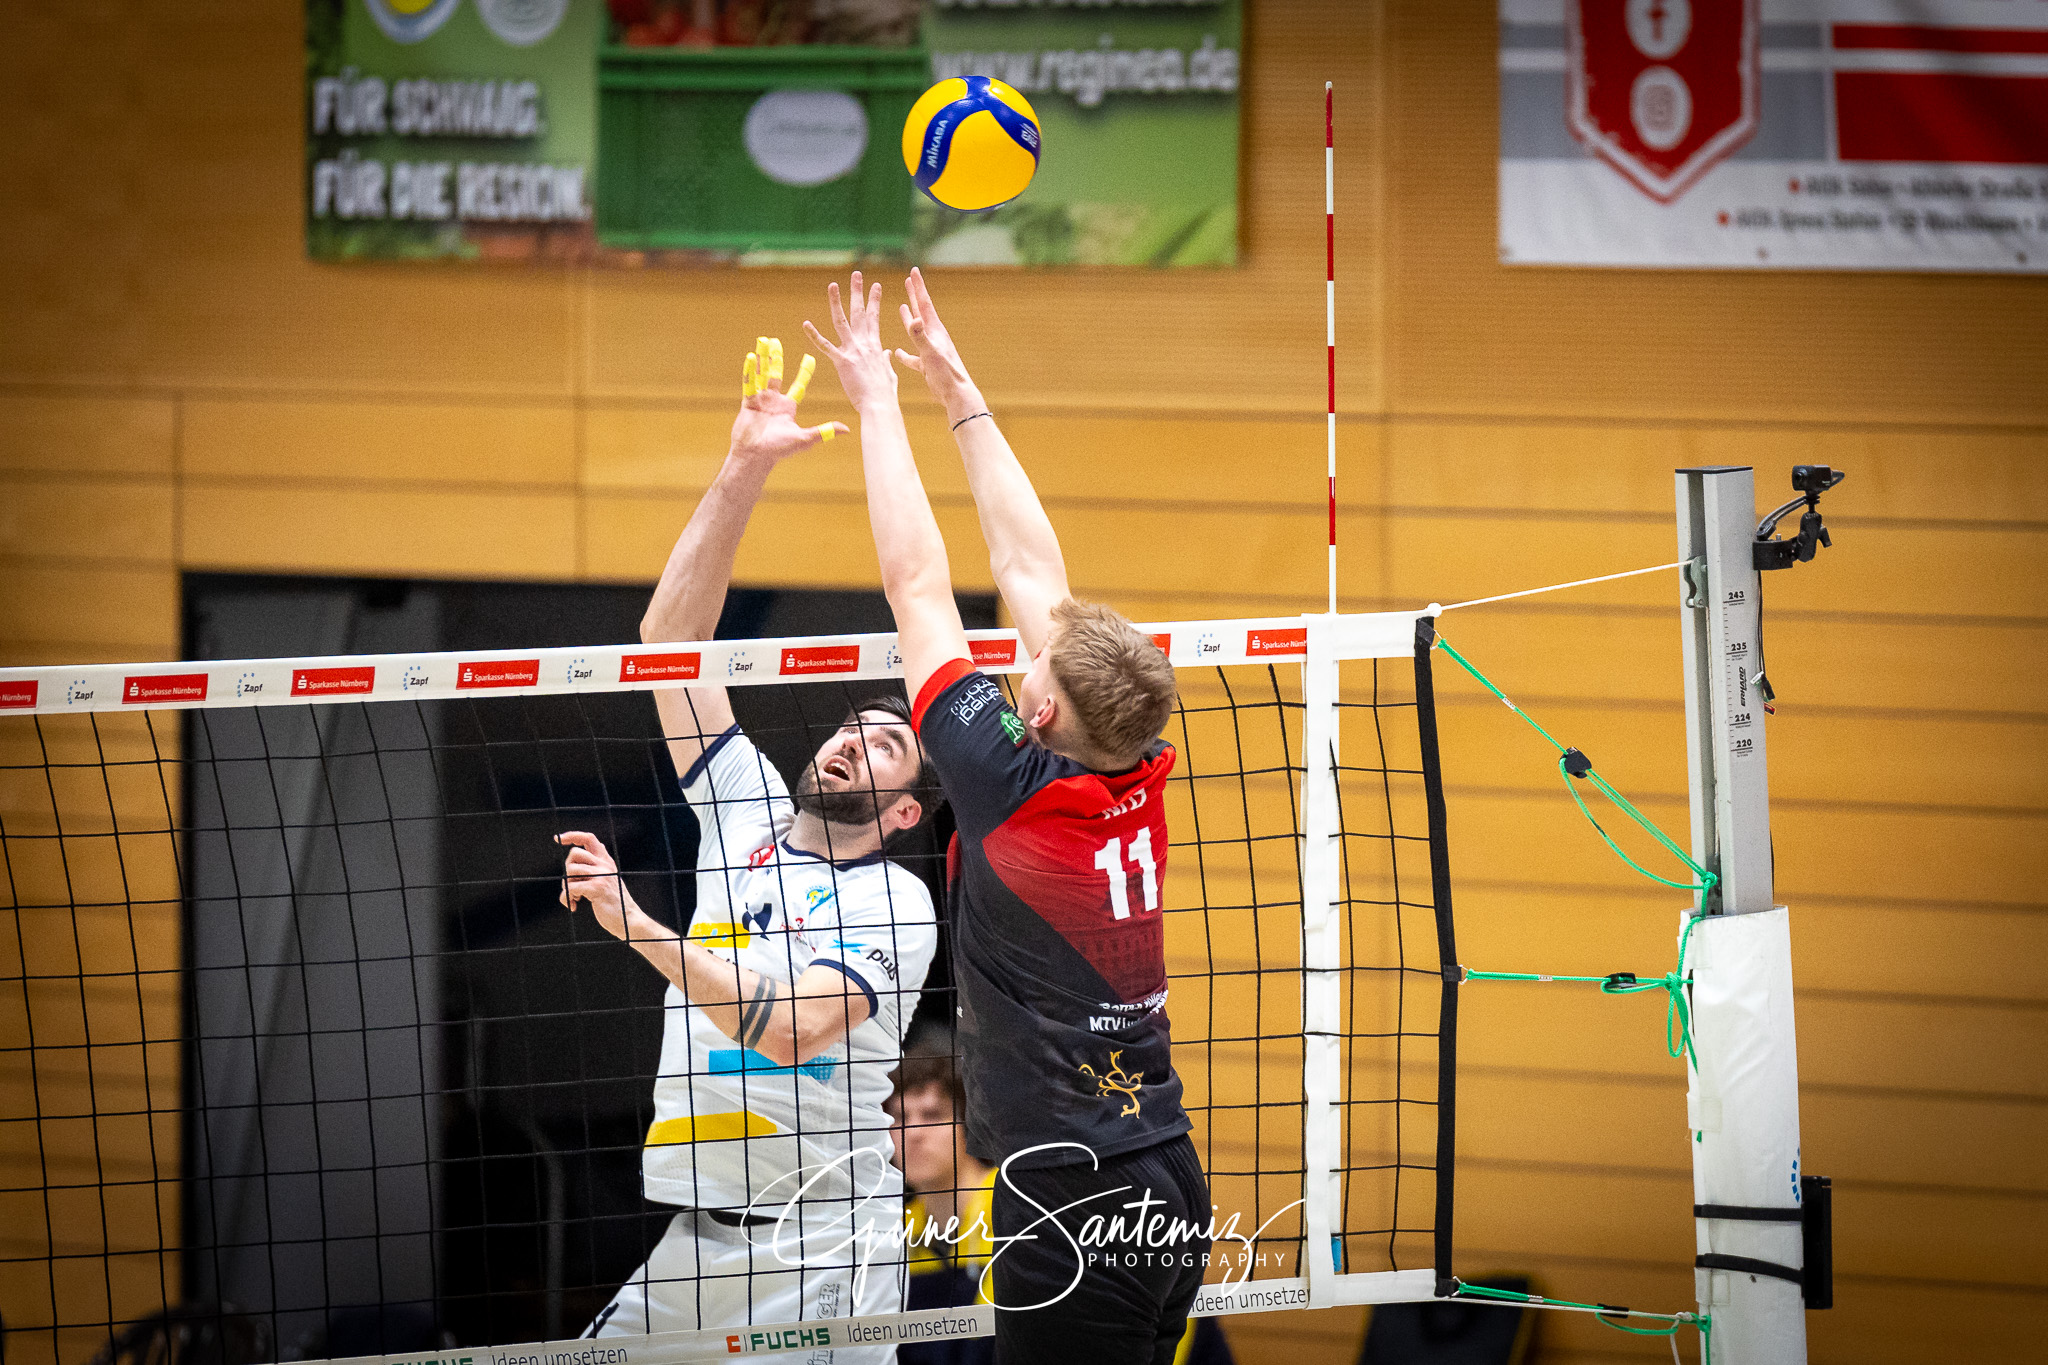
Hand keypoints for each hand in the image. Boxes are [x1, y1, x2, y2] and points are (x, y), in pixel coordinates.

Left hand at [557, 831, 630, 940]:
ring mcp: (601, 876)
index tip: (557, 839)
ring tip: (574, 897)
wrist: (628, 920)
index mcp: (606, 861)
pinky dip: (567, 898)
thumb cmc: (614, 902)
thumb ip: (600, 864)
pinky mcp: (597, 888)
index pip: (588, 838)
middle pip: (574, 854)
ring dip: (566, 887)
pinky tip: (574, 906)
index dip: (572, 835)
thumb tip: (594, 848)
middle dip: (567, 870)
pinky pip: (571, 887)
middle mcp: (604, 865)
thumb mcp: (610, 878)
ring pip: (570, 871)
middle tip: (572, 885)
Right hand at [729, 335, 846, 464]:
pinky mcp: (748, 403)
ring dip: (761, 358)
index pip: (798, 385)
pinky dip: (749, 370)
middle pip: (776, 374)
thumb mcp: (805, 438)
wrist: (755, 456)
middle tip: (775, 341)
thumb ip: (824, 431)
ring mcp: (760, 400)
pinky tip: (750, 356)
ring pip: (761, 374)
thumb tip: (847, 429)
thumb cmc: (780, 450)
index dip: (804, 372)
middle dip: (775, 358)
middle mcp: (774, 401)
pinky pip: (748, 383)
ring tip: (762, 342)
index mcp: (788, 407)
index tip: (810, 357)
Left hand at [803, 272, 898, 413]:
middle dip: (858, 292)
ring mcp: (853, 351)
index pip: (874, 318)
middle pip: (860, 313)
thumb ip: (886, 360)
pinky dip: (814, 335)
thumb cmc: (885, 394)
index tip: (875, 286)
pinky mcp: (842, 361)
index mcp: (875, 346)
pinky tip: (806, 324)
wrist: (880, 404)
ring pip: (842, 321)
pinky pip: (825, 346)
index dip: (874, 301)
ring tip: (833, 285)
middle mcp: (865, 344)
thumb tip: (888, 353)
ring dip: (837, 302)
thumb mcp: (889, 373)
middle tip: (856, 275)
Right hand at [893, 267, 983, 421]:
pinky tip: (898, 353)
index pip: (924, 303)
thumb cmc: (946, 374)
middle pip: (921, 311)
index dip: (918, 287)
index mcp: (935, 331)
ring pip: (916, 331)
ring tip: (902, 307)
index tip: (913, 270)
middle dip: (914, 295)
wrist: (956, 395)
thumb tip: (913, 319)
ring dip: (908, 319)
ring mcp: (930, 351)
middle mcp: (933, 338)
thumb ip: (920, 337)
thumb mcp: (931, 353)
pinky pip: (913, 357)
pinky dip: (905, 354)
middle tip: (909, 279)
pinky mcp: (927, 365)